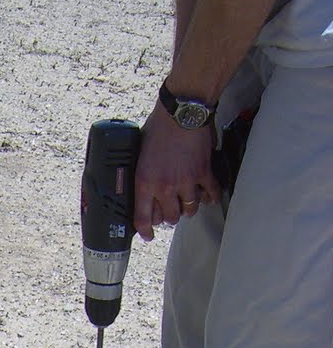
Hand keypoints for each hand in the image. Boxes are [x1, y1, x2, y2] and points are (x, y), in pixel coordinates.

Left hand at [133, 102, 221, 240]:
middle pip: (169, 218)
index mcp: (145, 183)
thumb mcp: (139, 153)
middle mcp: (165, 187)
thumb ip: (141, 173)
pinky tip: (208, 198)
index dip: (145, 231)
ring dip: (188, 209)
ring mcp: (186, 181)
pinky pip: (210, 194)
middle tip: (169, 212)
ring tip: (186, 204)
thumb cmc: (158, 127)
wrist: (181, 112)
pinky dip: (210, 198)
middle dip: (169, 218)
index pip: (143, 219)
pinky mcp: (203, 172)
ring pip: (189, 210)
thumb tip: (140, 185)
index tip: (148, 235)